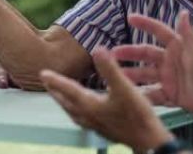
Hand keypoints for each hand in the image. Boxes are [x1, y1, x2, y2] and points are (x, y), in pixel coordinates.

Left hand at [40, 48, 173, 151]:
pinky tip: (85, 111)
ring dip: (65, 102)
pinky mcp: (104, 130)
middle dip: (56, 92)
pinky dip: (78, 111)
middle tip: (47, 83)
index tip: (42, 73)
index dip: (55, 80)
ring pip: (74, 112)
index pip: (68, 89)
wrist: (149, 142)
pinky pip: (83, 119)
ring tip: (61, 96)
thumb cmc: (137, 115)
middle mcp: (88, 116)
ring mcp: (96, 125)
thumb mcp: (125, 88)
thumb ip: (110, 69)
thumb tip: (97, 49)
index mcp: (89, 105)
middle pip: (66, 102)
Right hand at [113, 11, 192, 117]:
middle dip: (129, 53)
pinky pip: (152, 93)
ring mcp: (168, 77)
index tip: (130, 18)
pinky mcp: (169, 93)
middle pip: (145, 54)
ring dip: (130, 74)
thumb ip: (187, 34)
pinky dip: (141, 95)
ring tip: (115, 75)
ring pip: (144, 74)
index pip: (158, 32)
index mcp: (176, 47)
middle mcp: (169, 61)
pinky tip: (128, 95)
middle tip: (111, 54)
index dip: (145, 24)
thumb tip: (183, 12)